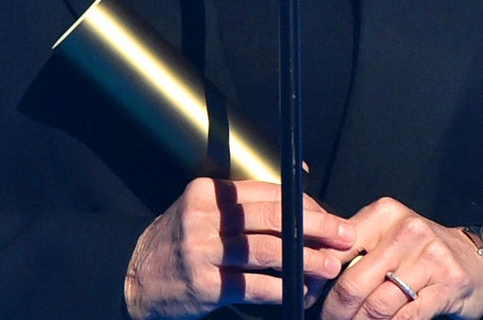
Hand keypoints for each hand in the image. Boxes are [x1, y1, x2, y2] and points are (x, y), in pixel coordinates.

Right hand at [123, 177, 357, 319]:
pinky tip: (299, 291)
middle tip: (344, 234)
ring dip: (305, 259)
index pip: (267, 192)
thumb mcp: (203, 213)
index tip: (329, 215)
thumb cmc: (181, 244)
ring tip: (330, 265)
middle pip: (272, 217)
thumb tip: (300, 193)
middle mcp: (204, 217)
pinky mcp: (204, 285)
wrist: (138, 280)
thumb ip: (243, 204)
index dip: (304, 204)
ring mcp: (202, 251)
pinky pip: (253, 285)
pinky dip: (282, 289)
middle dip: (315, 226)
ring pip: (267, 251)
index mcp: (208, 193)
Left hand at [320, 198, 482, 319]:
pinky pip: (406, 317)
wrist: (476, 259)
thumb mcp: (388, 237)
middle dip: (336, 311)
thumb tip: (314, 276)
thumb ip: (355, 250)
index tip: (311, 297)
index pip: (338, 248)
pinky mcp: (447, 285)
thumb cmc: (423, 252)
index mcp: (385, 214)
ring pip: (377, 305)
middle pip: (354, 282)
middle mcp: (407, 230)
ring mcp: (429, 257)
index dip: (320, 279)